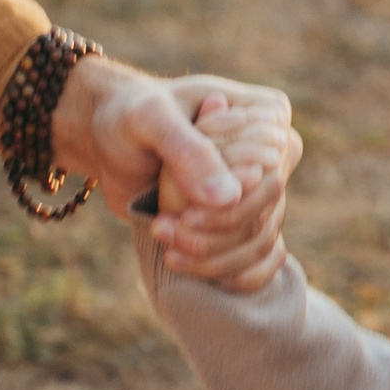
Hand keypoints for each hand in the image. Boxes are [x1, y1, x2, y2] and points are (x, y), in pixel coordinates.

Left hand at [42, 63, 299, 288]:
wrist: (112, 140)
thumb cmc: (130, 116)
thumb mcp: (151, 120)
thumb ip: (189, 152)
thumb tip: (229, 197)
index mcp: (268, 115)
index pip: (269, 174)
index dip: (230, 204)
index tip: (182, 212)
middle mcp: (277, 155)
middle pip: (266, 211)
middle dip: (215, 233)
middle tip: (163, 229)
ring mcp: (264, 191)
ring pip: (261, 240)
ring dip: (212, 257)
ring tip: (162, 241)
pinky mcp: (248, 220)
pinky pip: (261, 260)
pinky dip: (228, 273)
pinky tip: (187, 265)